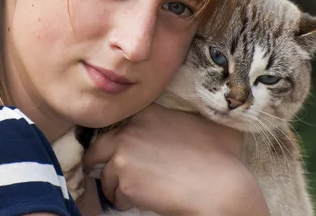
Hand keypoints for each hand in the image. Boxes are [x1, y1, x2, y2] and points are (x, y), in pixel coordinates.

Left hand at [82, 104, 268, 215]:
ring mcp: (124, 157)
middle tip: (102, 170)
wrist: (219, 186)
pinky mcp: (126, 184)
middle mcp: (129, 131)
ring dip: (116, 186)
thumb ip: (179, 115)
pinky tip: (143, 201)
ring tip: (135, 190)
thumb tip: (183, 117)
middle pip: (97, 148)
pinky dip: (126, 202)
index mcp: (145, 113)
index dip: (116, 138)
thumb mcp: (200, 122)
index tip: (117, 147)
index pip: (117, 123)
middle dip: (98, 161)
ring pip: (105, 176)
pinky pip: (116, 197)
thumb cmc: (219, 156)